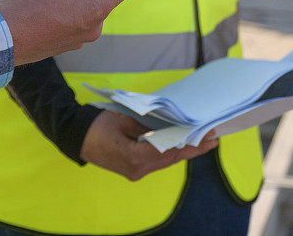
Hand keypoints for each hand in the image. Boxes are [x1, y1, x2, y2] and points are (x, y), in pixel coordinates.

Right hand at [80, 110, 217, 180]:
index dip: (187, 140)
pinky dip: (173, 152)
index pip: (168, 148)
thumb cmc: (98, 125)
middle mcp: (138, 169)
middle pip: (171, 157)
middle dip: (193, 147)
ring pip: (167, 161)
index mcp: (134, 157)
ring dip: (186, 151)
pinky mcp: (135, 170)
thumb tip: (171, 123)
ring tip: (206, 142)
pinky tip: (184, 145)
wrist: (78, 138)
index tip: (204, 133)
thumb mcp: (124, 119)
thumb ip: (149, 124)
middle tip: (214, 138)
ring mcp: (137, 172)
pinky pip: (159, 161)